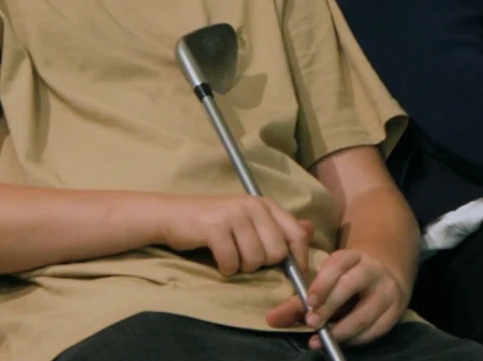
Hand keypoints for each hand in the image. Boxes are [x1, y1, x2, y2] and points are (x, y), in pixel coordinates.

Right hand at [156, 195, 312, 276]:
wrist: (172, 215)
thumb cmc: (214, 223)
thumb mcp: (249, 221)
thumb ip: (278, 226)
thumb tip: (310, 229)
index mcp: (265, 205)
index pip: (297, 234)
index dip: (299, 260)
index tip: (295, 276)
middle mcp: (252, 206)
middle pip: (277, 252)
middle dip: (262, 265)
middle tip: (245, 259)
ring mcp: (233, 215)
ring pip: (255, 260)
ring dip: (241, 267)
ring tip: (230, 256)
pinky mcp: (215, 227)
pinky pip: (231, 263)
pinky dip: (225, 268)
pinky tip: (217, 259)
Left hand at [266, 249, 409, 346]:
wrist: (387, 276)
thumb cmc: (347, 280)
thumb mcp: (327, 281)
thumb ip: (300, 300)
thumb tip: (272, 319)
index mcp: (353, 257)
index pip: (337, 264)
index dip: (322, 282)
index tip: (308, 301)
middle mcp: (373, 270)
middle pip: (350, 285)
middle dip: (329, 305)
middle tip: (311, 322)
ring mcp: (387, 292)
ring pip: (365, 312)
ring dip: (340, 329)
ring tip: (319, 339)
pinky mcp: (395, 312)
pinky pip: (375, 329)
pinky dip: (355, 339)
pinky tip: (339, 342)